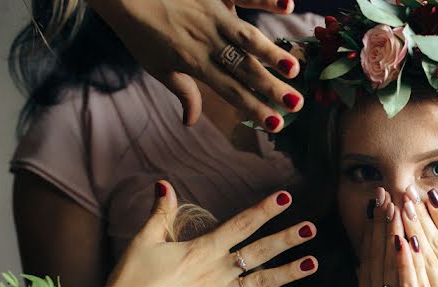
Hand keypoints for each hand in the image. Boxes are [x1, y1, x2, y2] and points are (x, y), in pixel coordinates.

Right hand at [77, 181, 318, 286]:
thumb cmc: (130, 281)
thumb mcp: (145, 241)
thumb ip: (161, 213)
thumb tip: (164, 183)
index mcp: (204, 249)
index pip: (241, 223)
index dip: (264, 209)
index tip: (286, 196)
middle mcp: (218, 271)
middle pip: (259, 251)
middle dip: (286, 238)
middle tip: (311, 228)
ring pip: (262, 282)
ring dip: (288, 273)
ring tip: (312, 263)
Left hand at [87, 0, 302, 129]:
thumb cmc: (139, 31)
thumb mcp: (157, 66)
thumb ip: (182, 92)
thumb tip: (190, 122)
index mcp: (193, 62)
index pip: (230, 91)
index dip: (255, 108)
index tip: (277, 124)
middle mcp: (206, 41)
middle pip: (244, 69)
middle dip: (272, 88)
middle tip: (298, 104)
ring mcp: (212, 15)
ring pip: (247, 38)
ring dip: (272, 53)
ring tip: (295, 68)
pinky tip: (287, 2)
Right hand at [357, 188, 430, 286]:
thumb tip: (367, 268)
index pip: (371, 258)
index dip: (375, 229)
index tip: (378, 202)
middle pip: (377, 256)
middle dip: (382, 222)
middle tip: (384, 192)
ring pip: (389, 266)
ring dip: (392, 234)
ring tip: (395, 205)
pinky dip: (406, 265)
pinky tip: (407, 243)